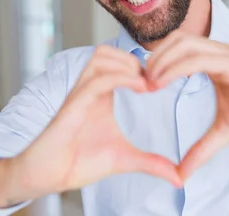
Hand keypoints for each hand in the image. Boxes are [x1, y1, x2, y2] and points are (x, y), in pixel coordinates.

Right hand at [15, 45, 181, 199]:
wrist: (51, 176)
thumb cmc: (80, 161)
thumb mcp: (125, 159)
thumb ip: (151, 163)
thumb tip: (178, 178)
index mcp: (100, 94)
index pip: (116, 61)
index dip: (141, 65)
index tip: (161, 83)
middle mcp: (89, 88)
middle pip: (107, 50)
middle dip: (134, 59)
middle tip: (154, 80)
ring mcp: (80, 93)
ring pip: (101, 56)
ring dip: (127, 64)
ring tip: (146, 84)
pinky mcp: (74, 104)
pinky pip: (97, 79)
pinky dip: (121, 78)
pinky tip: (140, 89)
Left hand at [145, 32, 228, 180]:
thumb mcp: (226, 131)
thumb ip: (202, 148)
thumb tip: (181, 173)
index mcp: (214, 61)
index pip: (177, 49)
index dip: (156, 62)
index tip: (141, 85)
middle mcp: (218, 52)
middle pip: (176, 39)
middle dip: (153, 58)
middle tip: (139, 83)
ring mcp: (228, 55)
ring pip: (185, 43)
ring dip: (161, 60)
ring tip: (148, 83)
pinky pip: (200, 58)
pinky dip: (177, 67)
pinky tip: (161, 82)